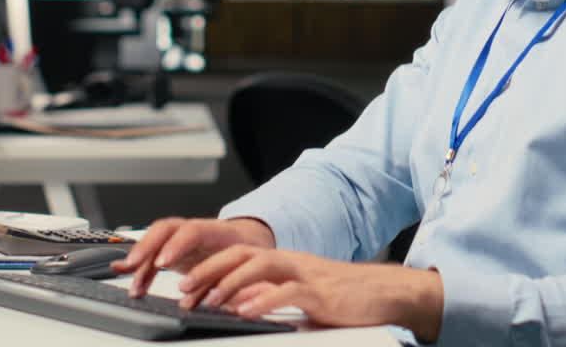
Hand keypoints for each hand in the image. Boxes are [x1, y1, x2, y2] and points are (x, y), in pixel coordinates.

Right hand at [111, 217, 274, 296]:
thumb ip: (243, 279)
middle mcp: (196, 230)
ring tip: (134, 286)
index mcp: (219, 232)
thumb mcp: (253, 266)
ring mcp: (183, 238)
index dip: (176, 246)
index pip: (193, 231)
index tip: (163, 263)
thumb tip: (237, 299)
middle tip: (135, 265)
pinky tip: (130, 278)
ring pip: (156, 241)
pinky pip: (153, 255)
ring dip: (141, 262)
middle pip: (166, 229)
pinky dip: (141, 268)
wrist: (250, 240)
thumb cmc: (251, 254)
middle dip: (147, 246)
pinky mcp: (175, 250)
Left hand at [175, 245, 443, 342]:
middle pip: (241, 254)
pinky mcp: (320, 292)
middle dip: (209, 270)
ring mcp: (304, 274)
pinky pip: (288, 292)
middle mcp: (289, 261)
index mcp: (281, 261)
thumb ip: (269, 295)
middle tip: (183, 290)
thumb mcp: (298, 294)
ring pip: (261, 267)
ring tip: (209, 300)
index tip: (183, 286)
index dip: (207, 268)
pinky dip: (264, 300)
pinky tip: (246, 311)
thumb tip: (238, 304)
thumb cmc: (341, 296)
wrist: (382, 292)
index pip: (237, 256)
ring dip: (230, 282)